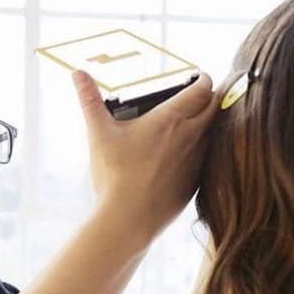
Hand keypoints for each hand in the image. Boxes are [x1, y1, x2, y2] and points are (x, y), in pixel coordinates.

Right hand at [73, 70, 218, 238]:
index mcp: (171, 119)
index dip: (203, 79)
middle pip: (216, 106)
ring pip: (214, 133)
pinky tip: (180, 158)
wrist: (128, 219)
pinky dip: (200, 152)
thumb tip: (77, 74)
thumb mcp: (99, 134)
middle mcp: (191, 136)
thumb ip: (90, 100)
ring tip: (186, 126)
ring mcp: (197, 161)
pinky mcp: (196, 182)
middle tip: (193, 99)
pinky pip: (207, 159)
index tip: (195, 79)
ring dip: (206, 125)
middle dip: (209, 98)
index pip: (204, 86)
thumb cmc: (114, 176)